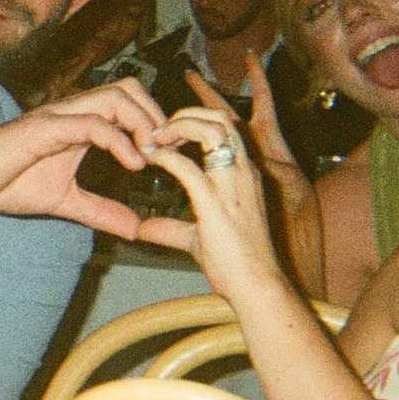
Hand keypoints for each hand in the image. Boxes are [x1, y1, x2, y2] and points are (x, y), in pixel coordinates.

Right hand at [0, 78, 165, 237]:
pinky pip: (91, 124)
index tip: (170, 153)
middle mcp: (72, 110)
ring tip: (153, 154)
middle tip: (168, 149)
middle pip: (129, 88)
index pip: (128, 102)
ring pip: (115, 97)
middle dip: (156, 114)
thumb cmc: (5, 182)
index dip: (155, 120)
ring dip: (142, 122)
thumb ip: (99, 210)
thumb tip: (133, 227)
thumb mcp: (64, 202)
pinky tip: (132, 162)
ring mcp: (59, 116)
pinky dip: (119, 140)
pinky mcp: (45, 128)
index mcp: (79, 122)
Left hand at [133, 108, 284, 302]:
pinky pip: (186, 166)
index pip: (227, 127)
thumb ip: (170, 228)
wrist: (255, 285)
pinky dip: (164, 156)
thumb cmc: (236, 264)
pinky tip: (149, 158)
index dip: (197, 120)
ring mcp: (232, 184)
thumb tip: (143, 229)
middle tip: (160, 129)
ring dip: (178, 125)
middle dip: (188, 113)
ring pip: (211, 129)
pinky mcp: (215, 201)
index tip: (169, 134)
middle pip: (221, 118)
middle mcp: (243, 172)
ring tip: (155, 137)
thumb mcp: (197, 238)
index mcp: (244, 175)